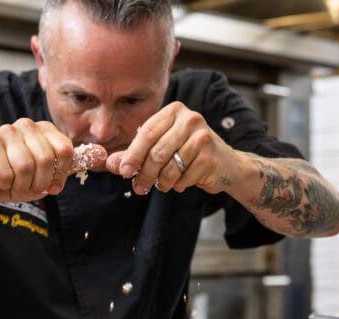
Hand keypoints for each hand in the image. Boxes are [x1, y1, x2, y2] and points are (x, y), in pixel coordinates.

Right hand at [0, 118, 106, 206]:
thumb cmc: (24, 179)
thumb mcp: (53, 174)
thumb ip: (75, 163)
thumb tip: (103, 153)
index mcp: (46, 129)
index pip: (65, 151)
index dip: (60, 174)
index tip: (53, 185)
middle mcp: (28, 125)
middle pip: (46, 159)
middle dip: (39, 182)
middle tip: (31, 187)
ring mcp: (7, 131)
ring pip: (25, 167)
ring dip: (22, 185)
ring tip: (16, 183)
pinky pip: (7, 173)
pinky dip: (6, 185)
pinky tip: (1, 179)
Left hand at [106, 101, 237, 194]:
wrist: (226, 164)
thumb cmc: (188, 153)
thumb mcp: (161, 148)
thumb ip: (135, 154)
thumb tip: (111, 164)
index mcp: (174, 111)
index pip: (147, 132)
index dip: (132, 154)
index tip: (123, 171)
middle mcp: (190, 119)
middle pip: (157, 152)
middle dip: (144, 174)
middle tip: (138, 187)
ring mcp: (203, 137)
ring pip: (170, 167)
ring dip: (162, 182)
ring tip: (162, 185)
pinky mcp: (210, 156)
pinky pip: (184, 178)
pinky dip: (178, 185)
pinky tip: (181, 182)